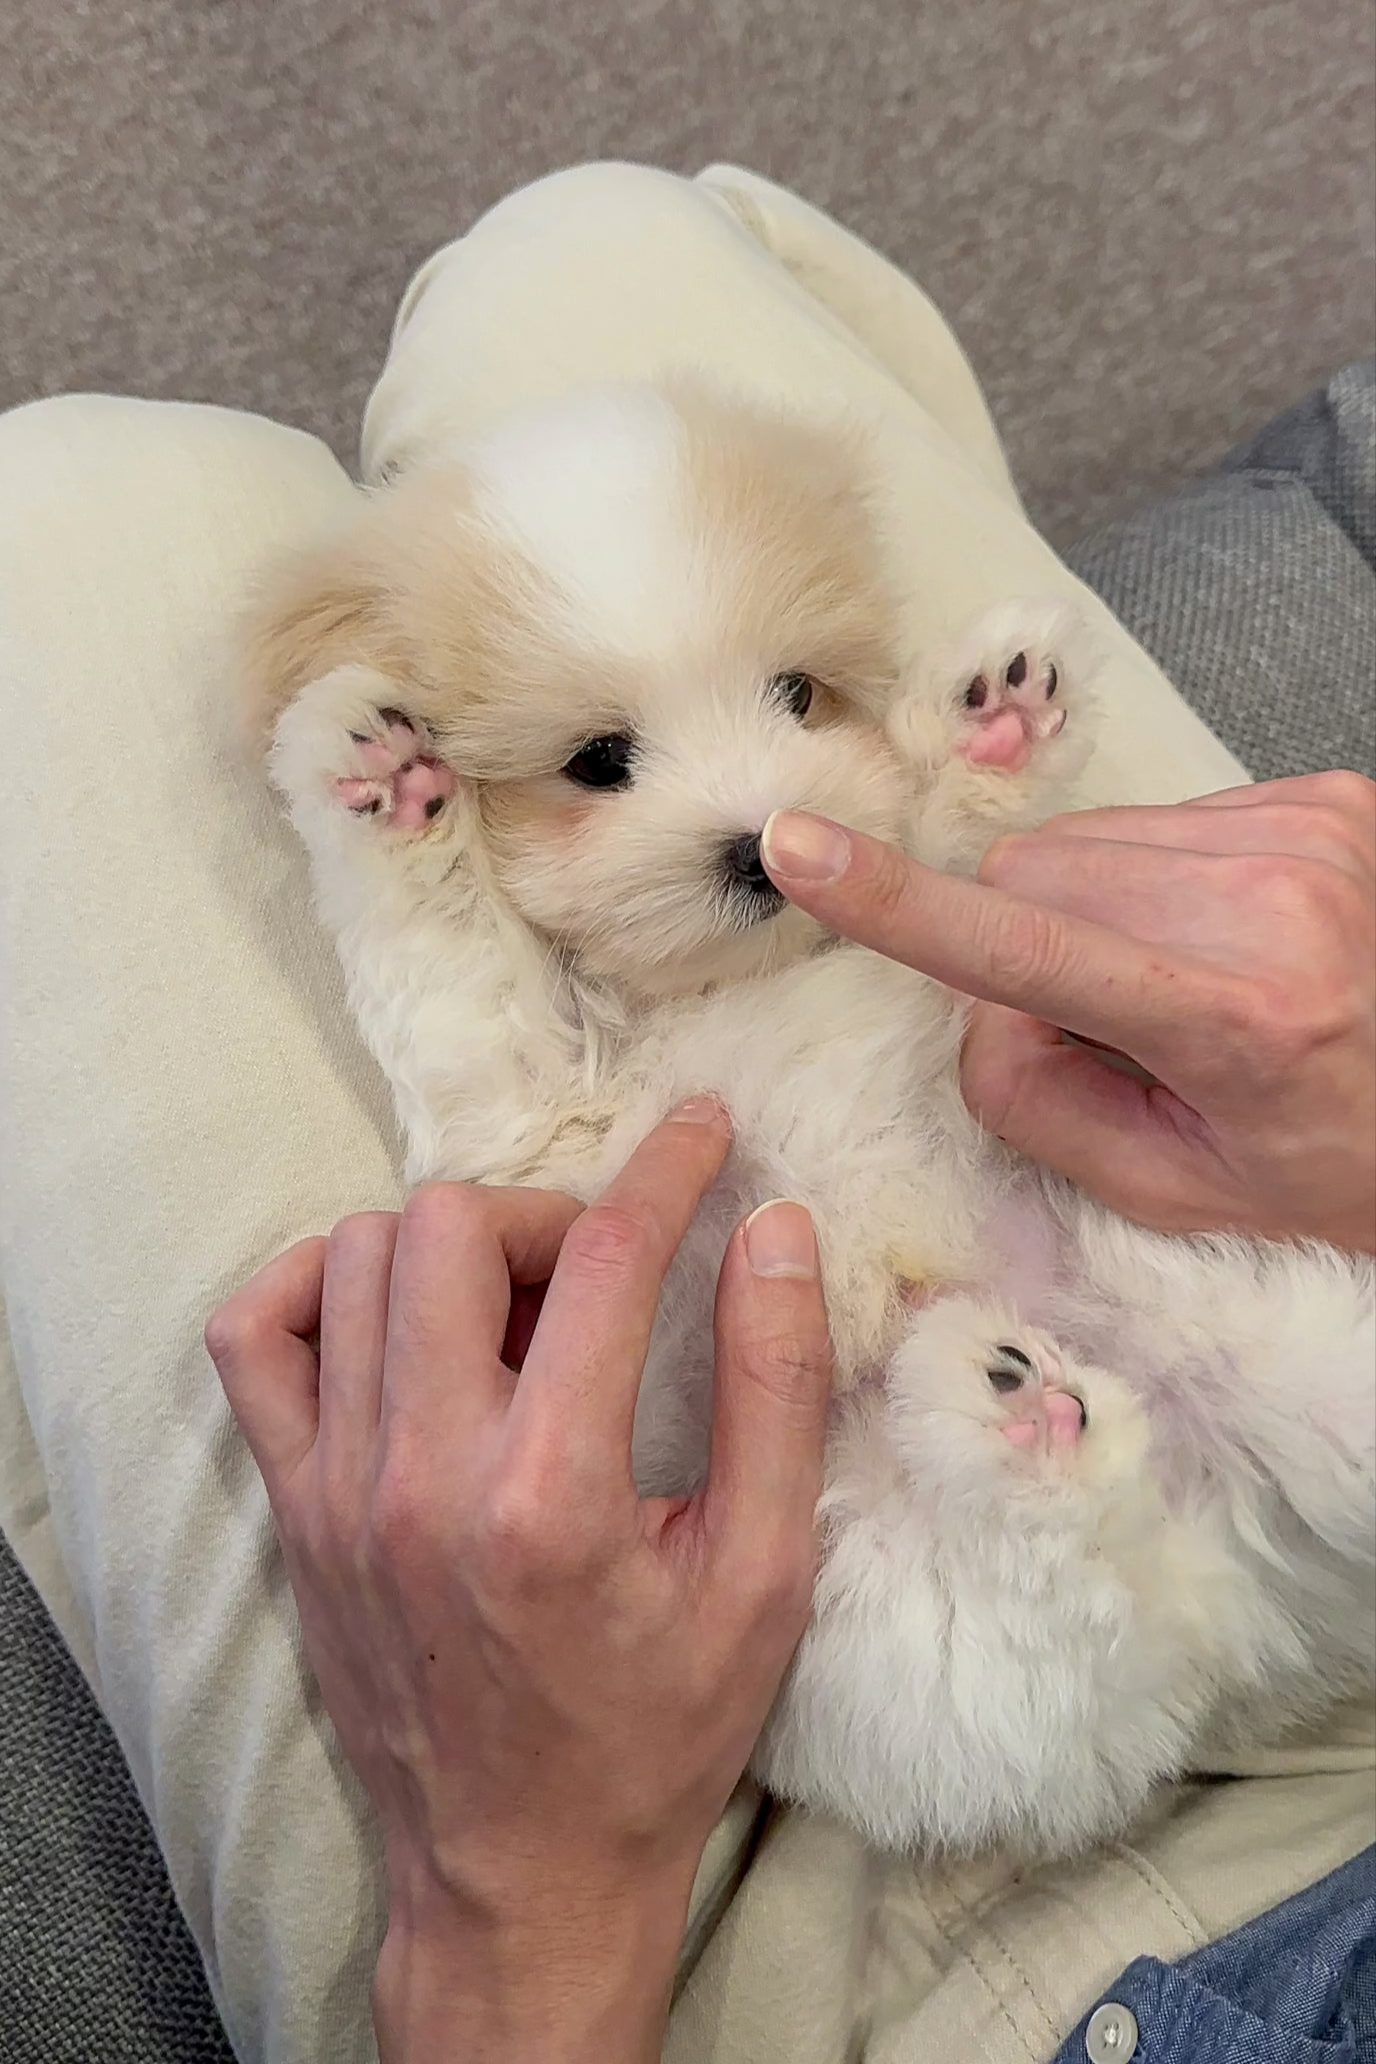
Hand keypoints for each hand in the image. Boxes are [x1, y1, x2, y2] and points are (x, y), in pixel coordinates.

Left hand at [205, 1099, 831, 2063]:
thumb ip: (776, 1393)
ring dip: (448, 1247)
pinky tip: (394, 1318)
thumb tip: (777, 1230)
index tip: (701, 1130)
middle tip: (600, 1272)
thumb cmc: (658, 1733)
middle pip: (450, 1226)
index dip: (666, 1169)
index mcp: (552, 1496)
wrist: (518, 1873)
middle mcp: (422, 1476)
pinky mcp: (294, 1508)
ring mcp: (338, 1490)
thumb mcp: (765, 1577)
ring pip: (355, 1258)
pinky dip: (319, 1287)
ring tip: (514, 1315)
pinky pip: (255, 1335)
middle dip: (545, 1213)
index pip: (602, 1259)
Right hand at [762, 772, 1375, 1251]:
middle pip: (1035, 876)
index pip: (1026, 947)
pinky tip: (1223, 942)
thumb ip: (1039, 1102)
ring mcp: (1306, 833)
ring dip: (1093, 911)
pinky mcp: (1323, 796)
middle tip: (1111, 1031)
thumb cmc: (1332, 1167)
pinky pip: (1160, 822)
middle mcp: (1273, 900)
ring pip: (1087, 842)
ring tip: (1185, 984)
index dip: (898, 904)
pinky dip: (1158, 884)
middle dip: (1027, 946)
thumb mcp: (1174, 1188)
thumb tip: (983, 1001)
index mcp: (1238, 1017)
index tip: (799, 850)